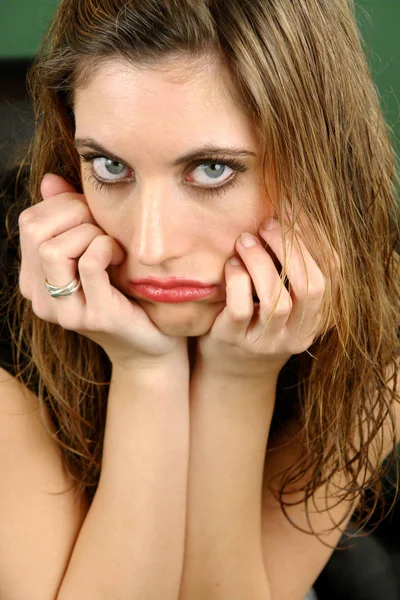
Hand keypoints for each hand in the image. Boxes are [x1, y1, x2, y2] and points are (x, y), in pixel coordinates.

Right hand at [18, 174, 186, 369]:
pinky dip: (105, 247)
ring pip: (53, 248)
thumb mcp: (93, 251)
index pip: (29, 221)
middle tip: (103, 228)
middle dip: (76, 214)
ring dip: (90, 233)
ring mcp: (64, 311)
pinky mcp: (94, 317)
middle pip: (36, 229)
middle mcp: (40, 298)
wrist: (151, 345)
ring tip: (111, 246)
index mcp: (34, 280)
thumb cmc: (124, 293)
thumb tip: (51, 181)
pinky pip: (89, 263)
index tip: (93, 217)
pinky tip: (119, 256)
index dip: (63, 206)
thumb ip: (70, 218)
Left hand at [195, 214, 338, 378]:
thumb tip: (290, 214)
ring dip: (261, 261)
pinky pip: (242, 309)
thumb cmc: (261, 322)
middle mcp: (297, 333)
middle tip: (268, 224)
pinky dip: (238, 280)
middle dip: (290, 248)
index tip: (293, 212)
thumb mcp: (288, 302)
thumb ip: (295, 270)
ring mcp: (267, 341)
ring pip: (277, 300)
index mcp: (317, 318)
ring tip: (245, 240)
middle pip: (312, 287)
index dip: (315, 238)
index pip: (332, 273)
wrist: (233, 370)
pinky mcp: (235, 341)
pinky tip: (232, 264)